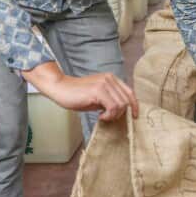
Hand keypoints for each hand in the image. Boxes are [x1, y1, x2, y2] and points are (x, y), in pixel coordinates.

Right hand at [24, 62, 138, 121]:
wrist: (61, 88)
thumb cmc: (77, 95)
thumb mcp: (98, 97)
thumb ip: (110, 100)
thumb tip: (122, 111)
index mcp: (111, 78)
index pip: (130, 92)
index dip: (135, 105)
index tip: (134, 116)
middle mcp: (110, 78)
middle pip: (127, 100)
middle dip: (120, 114)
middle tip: (108, 118)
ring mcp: (104, 83)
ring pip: (121, 105)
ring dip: (114, 115)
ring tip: (102, 117)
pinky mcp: (98, 90)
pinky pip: (112, 107)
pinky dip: (108, 116)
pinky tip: (100, 117)